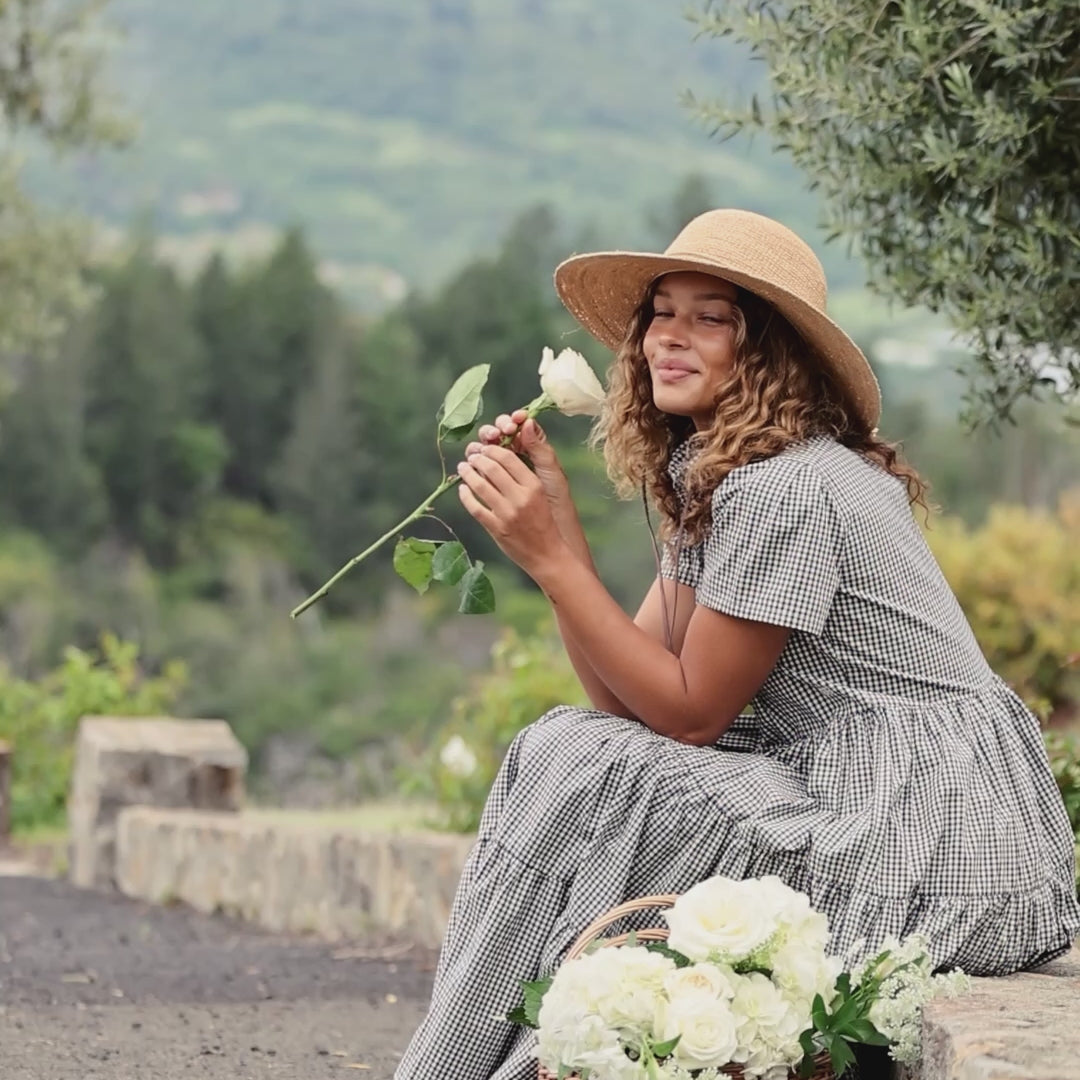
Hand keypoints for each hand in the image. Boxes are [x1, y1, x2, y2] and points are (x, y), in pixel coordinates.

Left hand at [456, 444, 568, 578]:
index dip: (492, 450)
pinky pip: (474, 507)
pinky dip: (465, 495)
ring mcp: (507, 514)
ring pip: (480, 485)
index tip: (484, 448)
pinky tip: (462, 489)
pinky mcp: (496, 528)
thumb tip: (496, 460)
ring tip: (463, 468)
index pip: (508, 458)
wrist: (548, 554)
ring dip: (467, 473)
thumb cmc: (544, 522)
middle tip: (471, 456)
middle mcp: (520, 498)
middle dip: (477, 458)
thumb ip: (522, 479)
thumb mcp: (540, 496)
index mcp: (534, 486)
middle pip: (492, 468)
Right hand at [467, 411, 569, 510]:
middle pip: (494, 433)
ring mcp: (497, 469)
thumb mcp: (550, 470)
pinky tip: (472, 466)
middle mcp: (511, 453)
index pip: (514, 425)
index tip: (515, 420)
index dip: (511, 420)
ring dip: (479, 446)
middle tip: (496, 435)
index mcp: (528, 446)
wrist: (549, 528)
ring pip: (481, 449)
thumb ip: (539, 446)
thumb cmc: (554, 498)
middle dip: (493, 430)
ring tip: (483, 448)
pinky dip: (472, 466)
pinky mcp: (488, 484)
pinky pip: (476, 471)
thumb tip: (527, 421)